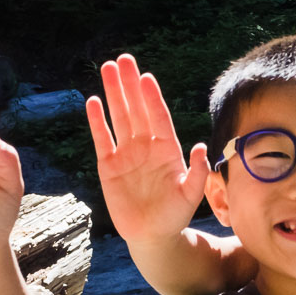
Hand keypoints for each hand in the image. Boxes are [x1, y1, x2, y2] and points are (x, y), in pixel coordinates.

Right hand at [88, 53, 209, 243]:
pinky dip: (97, 121)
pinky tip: (93, 101)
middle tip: (123, 59)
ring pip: (119, 117)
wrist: (153, 235)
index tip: (146, 77)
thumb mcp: (191, 194)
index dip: (151, 97)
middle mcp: (146, 145)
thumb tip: (202, 147)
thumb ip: (197, 172)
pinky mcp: (108, 166)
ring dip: (113, 93)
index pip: (158, 116)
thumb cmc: (175, 214)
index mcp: (167, 148)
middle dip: (129, 84)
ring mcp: (126, 153)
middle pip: (136, 109)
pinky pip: (102, 138)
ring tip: (107, 68)